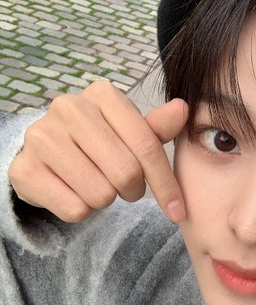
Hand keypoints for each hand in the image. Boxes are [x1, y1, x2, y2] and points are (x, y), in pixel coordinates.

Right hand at [7, 81, 187, 222]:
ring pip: (100, 194)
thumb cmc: (99, 143)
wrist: (45, 156)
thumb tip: (182, 108)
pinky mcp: (24, 169)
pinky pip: (74, 210)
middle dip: (133, 191)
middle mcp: (68, 107)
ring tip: (95, 184)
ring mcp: (41, 136)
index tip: (178, 211)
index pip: (146, 145)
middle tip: (125, 188)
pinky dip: (81, 211)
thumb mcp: (131, 133)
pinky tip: (73, 192)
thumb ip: (157, 127)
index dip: (165, 184)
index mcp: (101, 93)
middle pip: (125, 172)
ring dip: (105, 200)